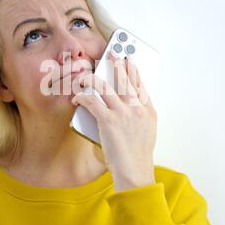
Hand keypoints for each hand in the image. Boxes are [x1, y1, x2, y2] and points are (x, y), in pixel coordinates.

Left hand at [71, 52, 157, 191]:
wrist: (135, 171)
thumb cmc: (138, 154)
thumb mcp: (147, 131)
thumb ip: (140, 115)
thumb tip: (130, 103)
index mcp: (147, 110)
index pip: (140, 85)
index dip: (133, 71)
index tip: (129, 61)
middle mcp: (137, 108)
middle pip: (125, 80)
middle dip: (117, 65)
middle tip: (111, 53)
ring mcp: (123, 113)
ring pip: (106, 87)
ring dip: (93, 78)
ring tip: (86, 75)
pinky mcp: (109, 120)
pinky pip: (92, 101)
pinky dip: (82, 96)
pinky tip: (77, 96)